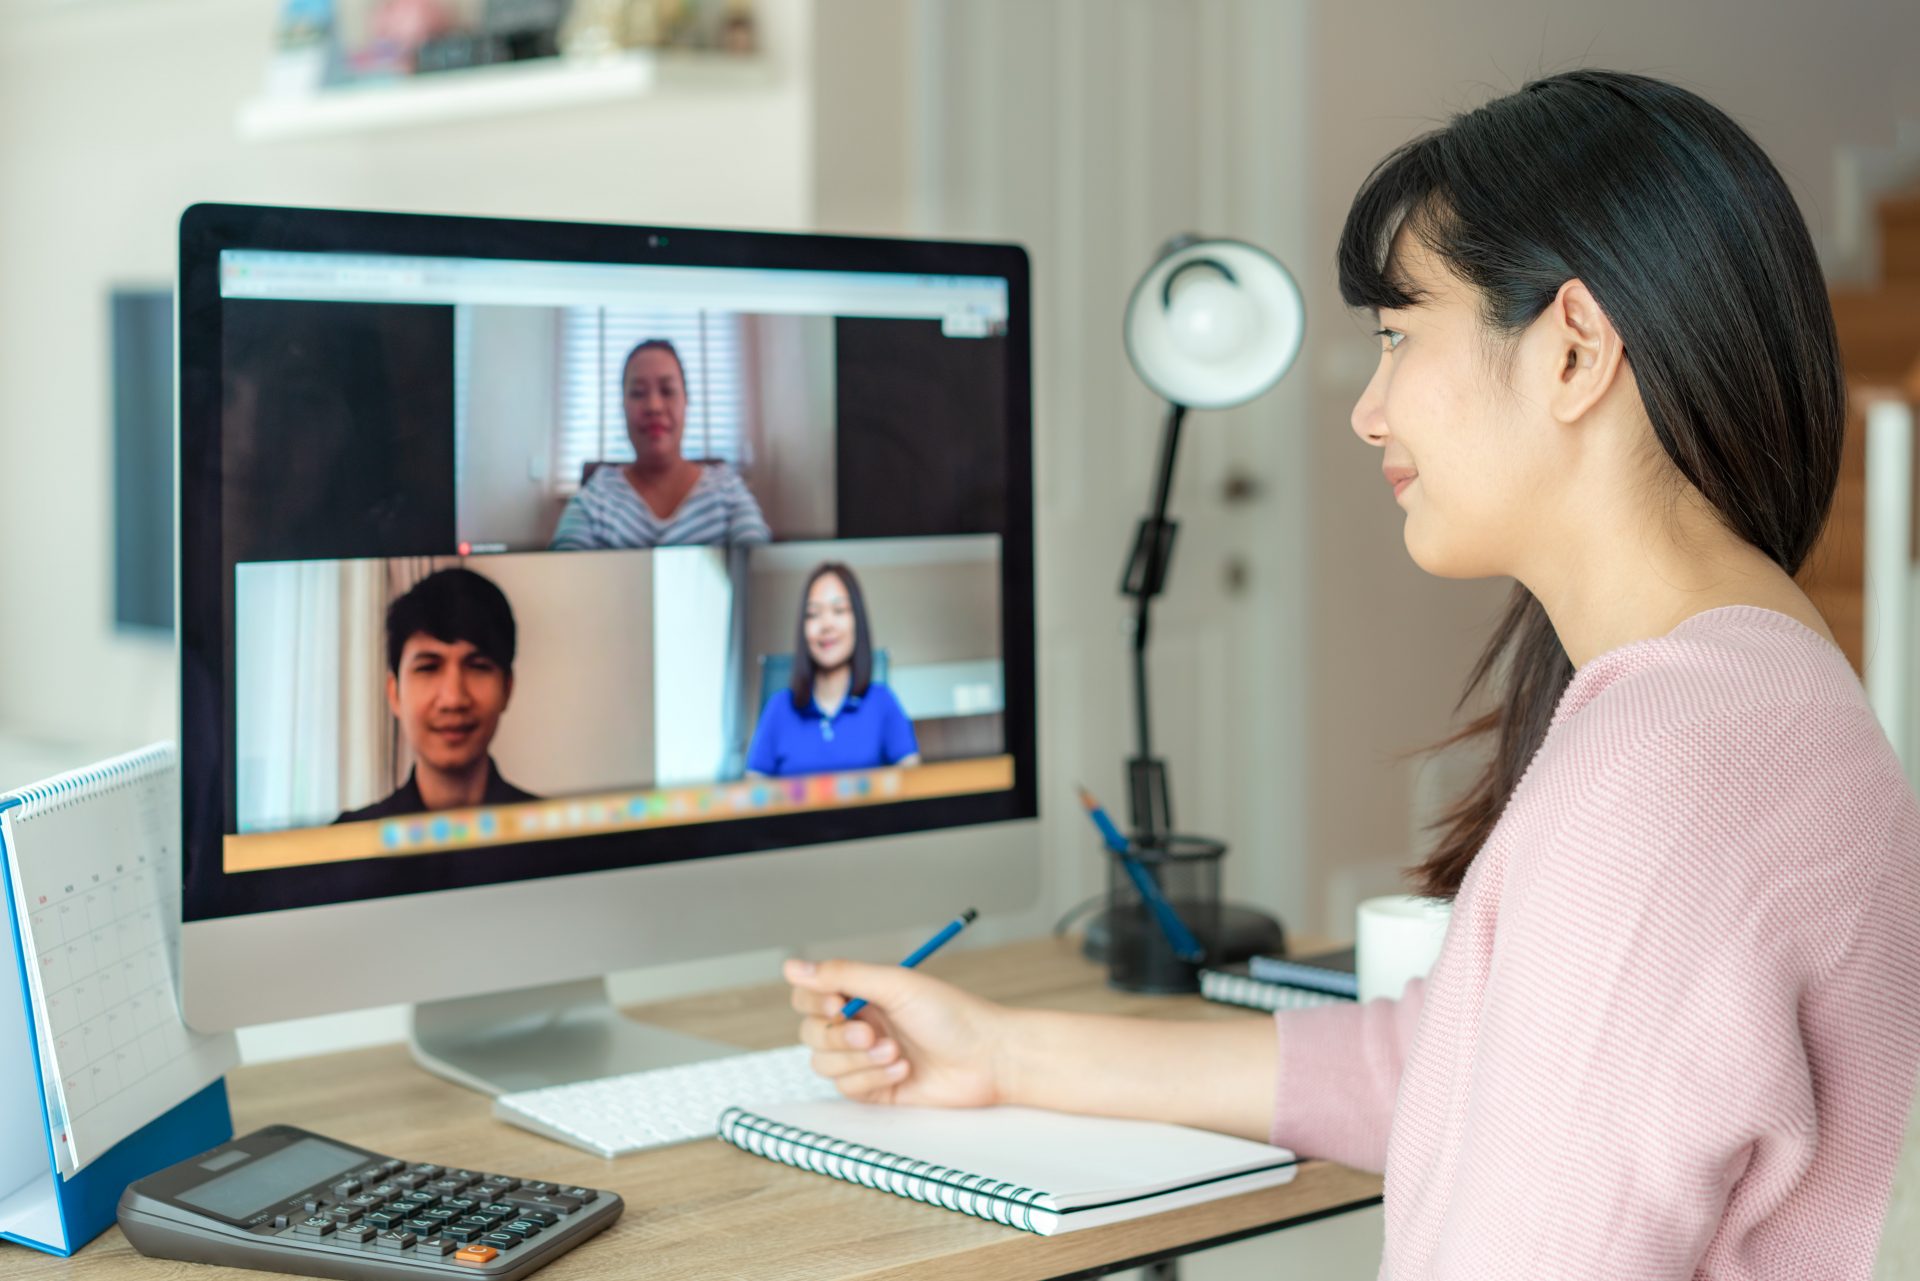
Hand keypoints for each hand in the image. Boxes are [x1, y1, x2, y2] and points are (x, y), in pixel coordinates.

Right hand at [785, 958, 1011, 1107]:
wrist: (988, 1059)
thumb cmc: (952, 1015)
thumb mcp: (896, 985)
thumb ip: (843, 975)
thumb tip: (792, 966)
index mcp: (862, 993)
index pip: (809, 995)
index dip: (814, 1001)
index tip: (838, 1003)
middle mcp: (859, 1023)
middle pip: (810, 1032)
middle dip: (838, 1036)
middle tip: (872, 1033)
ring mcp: (865, 1058)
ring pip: (824, 1063)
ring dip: (859, 1059)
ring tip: (896, 1052)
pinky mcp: (874, 1089)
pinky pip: (847, 1088)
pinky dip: (873, 1077)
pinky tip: (903, 1070)